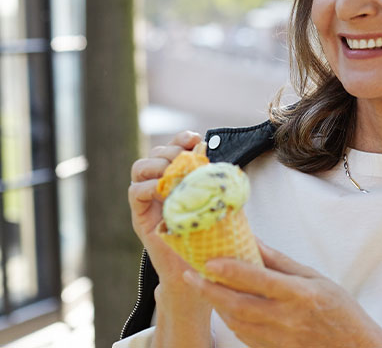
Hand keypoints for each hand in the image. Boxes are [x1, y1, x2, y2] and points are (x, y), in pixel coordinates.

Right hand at [128, 131, 206, 291]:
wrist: (196, 271)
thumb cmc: (210, 236)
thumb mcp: (217, 203)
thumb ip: (214, 182)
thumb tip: (219, 160)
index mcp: (178, 177)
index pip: (173, 147)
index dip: (182, 138)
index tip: (196, 139)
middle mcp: (160, 184)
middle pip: (155, 153)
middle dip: (170, 151)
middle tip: (185, 162)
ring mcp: (148, 200)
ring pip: (140, 167)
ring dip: (157, 166)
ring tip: (173, 176)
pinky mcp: (140, 217)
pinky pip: (134, 192)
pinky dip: (147, 187)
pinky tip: (164, 191)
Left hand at [184, 241, 381, 347]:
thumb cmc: (339, 310)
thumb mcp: (315, 278)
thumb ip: (281, 262)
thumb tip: (255, 241)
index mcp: (300, 295)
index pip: (258, 280)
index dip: (231, 270)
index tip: (209, 260)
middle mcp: (286, 318)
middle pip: (238, 304)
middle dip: (210, 290)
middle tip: (191, 276)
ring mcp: (278, 339)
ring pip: (236, 321)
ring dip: (216, 304)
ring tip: (203, 288)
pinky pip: (244, 335)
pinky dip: (230, 320)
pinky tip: (224, 307)